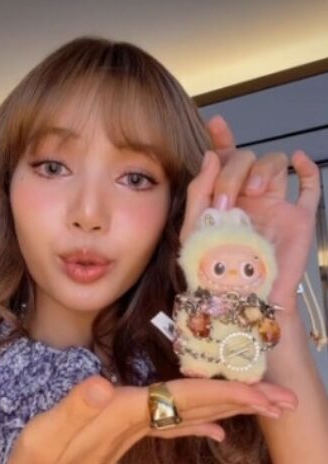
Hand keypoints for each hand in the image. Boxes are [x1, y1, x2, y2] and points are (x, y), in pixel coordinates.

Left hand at [179, 116, 320, 311]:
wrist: (241, 298)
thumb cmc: (214, 270)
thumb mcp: (195, 229)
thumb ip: (199, 191)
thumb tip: (212, 154)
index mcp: (223, 198)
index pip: (224, 161)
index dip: (222, 140)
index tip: (216, 122)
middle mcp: (248, 197)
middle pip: (246, 159)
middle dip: (234, 171)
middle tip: (225, 200)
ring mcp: (275, 205)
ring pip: (275, 163)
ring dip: (264, 167)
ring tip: (255, 191)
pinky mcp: (298, 218)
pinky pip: (310, 187)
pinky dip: (308, 169)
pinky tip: (299, 160)